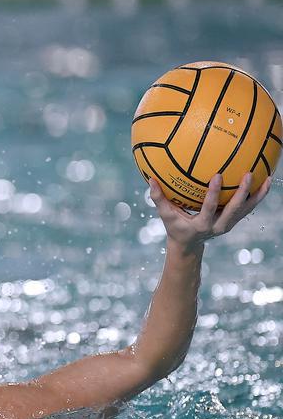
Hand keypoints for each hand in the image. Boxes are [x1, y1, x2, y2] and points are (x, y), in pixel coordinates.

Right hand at [148, 173, 270, 252]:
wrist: (190, 244)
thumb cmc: (175, 227)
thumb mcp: (166, 215)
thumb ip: (159, 198)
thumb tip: (150, 179)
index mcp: (203, 225)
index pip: (210, 208)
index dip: (214, 193)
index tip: (217, 175)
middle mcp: (219, 226)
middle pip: (235, 209)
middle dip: (242, 193)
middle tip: (247, 174)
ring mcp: (229, 224)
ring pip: (247, 209)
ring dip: (258, 195)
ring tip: (268, 178)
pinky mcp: (234, 221)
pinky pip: (249, 208)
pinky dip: (257, 196)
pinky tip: (265, 181)